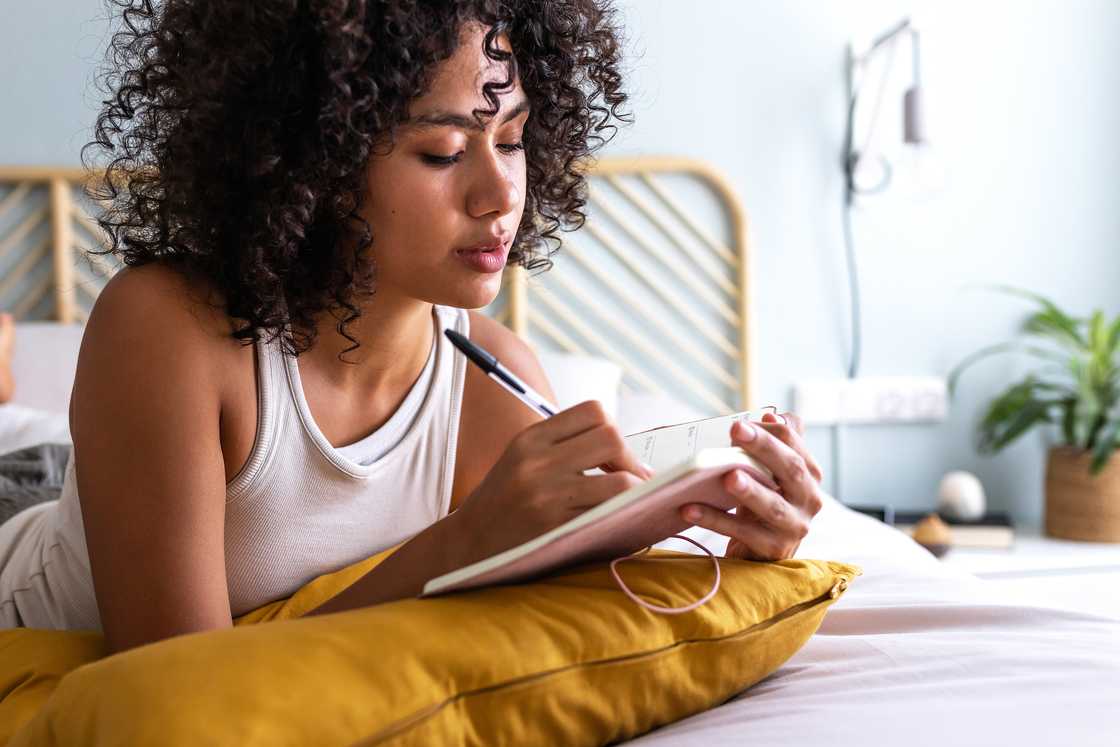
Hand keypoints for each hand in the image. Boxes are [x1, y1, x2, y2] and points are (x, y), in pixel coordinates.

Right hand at [450, 400, 650, 567]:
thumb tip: (622, 449)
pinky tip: (621, 520)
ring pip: (620, 481)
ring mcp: (547, 496)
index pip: (593, 412)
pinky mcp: (555, 528)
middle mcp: (538, 462)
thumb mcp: (522, 458)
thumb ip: (562, 445)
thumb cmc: (503, 500)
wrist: (468, 543)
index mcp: (531, 438)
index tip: (614, 455)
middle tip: (632, 480)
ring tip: (632, 501)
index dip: (613, 429)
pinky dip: (625, 516)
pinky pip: (608, 516)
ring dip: (635, 491)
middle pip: (611, 438)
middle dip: (630, 460)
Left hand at [678, 410, 823, 560]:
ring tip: (727, 476)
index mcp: (809, 474)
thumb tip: (771, 415)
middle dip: (764, 447)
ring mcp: (794, 527)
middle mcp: (809, 499)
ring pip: (772, 506)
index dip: (770, 431)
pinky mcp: (773, 549)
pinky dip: (715, 520)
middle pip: (791, 469)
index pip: (795, 446)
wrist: (762, 551)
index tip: (741, 422)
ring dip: (750, 490)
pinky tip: (690, 508)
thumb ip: (776, 443)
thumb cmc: (764, 502)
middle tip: (736, 430)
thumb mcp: (771, 472)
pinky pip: (742, 532)